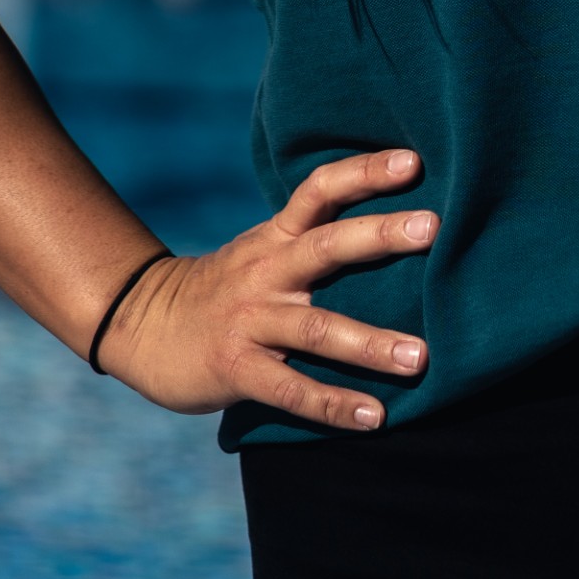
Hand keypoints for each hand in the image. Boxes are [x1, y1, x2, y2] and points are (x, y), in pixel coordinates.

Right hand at [97, 147, 439, 430]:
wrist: (144, 326)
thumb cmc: (228, 288)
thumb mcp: (264, 250)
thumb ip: (314, 240)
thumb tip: (397, 229)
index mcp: (276, 236)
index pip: (320, 189)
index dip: (364, 172)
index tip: (413, 161)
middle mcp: (267, 271)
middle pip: (327, 245)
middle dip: (381, 235)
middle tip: (433, 227)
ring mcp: (250, 320)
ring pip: (316, 327)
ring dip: (370, 343)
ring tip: (421, 358)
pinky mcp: (236, 369)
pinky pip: (290, 389)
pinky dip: (333, 403)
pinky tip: (375, 417)